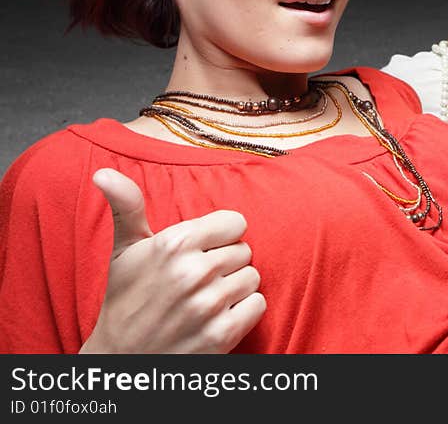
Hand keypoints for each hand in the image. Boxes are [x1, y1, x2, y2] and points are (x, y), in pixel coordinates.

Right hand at [79, 168, 265, 352]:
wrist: (121, 360)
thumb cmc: (126, 298)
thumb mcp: (125, 250)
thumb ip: (127, 206)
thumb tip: (104, 172)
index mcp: (175, 243)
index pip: (235, 222)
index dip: (220, 237)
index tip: (201, 251)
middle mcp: (194, 271)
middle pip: (244, 250)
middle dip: (226, 264)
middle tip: (197, 281)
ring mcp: (210, 304)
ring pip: (253, 277)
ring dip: (235, 288)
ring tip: (205, 299)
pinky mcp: (223, 334)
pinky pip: (258, 305)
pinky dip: (243, 312)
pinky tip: (216, 317)